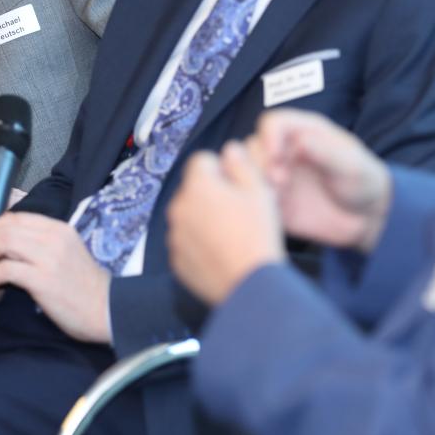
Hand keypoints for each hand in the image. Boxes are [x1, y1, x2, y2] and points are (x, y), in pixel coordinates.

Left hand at [0, 214, 113, 342]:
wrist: (108, 310)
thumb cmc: (84, 287)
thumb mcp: (66, 255)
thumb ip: (40, 245)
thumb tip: (6, 245)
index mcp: (59, 229)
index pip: (17, 217)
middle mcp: (53, 238)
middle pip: (5, 227)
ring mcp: (49, 258)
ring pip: (1, 243)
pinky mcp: (43, 281)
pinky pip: (5, 270)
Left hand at [167, 140, 286, 306]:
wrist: (251, 285)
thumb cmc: (258, 234)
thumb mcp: (259, 191)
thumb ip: (241, 164)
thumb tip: (230, 149)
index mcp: (198, 185)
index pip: (202, 160)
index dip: (223, 169)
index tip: (238, 186)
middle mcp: (179, 207)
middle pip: (194, 189)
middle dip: (212, 194)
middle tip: (238, 211)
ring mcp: (175, 236)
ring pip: (189, 216)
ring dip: (205, 218)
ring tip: (232, 235)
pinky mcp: (177, 260)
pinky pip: (187, 242)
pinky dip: (200, 243)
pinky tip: (222, 252)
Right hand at [250, 109, 391, 251]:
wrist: (368, 218)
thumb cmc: (364, 182)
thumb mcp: (351, 166)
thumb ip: (325, 152)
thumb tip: (299, 139)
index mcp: (304, 132)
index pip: (273, 123)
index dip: (269, 136)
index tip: (276, 156)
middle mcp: (286, 150)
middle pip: (254, 145)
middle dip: (260, 162)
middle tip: (279, 181)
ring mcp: (278, 175)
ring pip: (247, 171)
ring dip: (255, 182)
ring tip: (277, 197)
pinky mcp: (275, 200)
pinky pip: (254, 198)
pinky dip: (258, 202)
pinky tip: (277, 211)